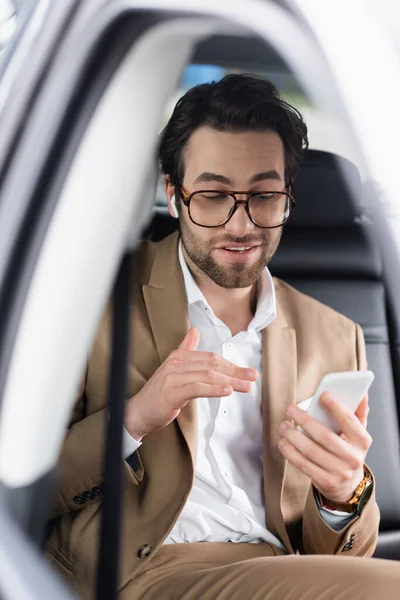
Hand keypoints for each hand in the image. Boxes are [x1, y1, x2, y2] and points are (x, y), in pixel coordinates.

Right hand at [125, 327, 257, 440]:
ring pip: (208, 376)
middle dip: (235, 371)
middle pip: (212, 364)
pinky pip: (198, 388)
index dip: (231, 364)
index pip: (210, 358)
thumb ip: (185, 350)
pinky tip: (228, 391)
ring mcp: (173, 377)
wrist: (137, 412)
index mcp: (179, 357)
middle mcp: (176, 363)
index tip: (247, 372)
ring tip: (246, 387)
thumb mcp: (173, 369)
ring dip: (231, 381)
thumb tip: (194, 331)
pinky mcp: (172, 392)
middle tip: (252, 377)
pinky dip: (214, 389)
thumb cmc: (158, 394)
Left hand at [277, 393, 371, 503]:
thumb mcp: (357, 433)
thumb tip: (362, 393)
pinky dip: (290, 452)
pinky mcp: (326, 482)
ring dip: (293, 436)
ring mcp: (340, 472)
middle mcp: (353, 458)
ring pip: (311, 451)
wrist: (349, 484)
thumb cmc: (348, 450)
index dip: (337, 408)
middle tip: (290, 409)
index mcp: (362, 441)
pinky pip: (303, 465)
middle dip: (305, 421)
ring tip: (284, 425)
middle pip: (325, 436)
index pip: (350, 421)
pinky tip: (283, 442)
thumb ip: (358, 413)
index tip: (323, 395)